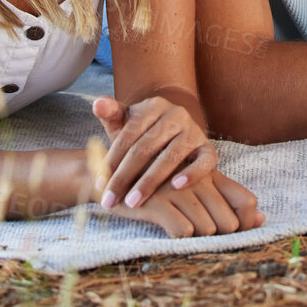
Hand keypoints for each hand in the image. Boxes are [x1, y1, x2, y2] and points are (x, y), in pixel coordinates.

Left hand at [92, 94, 218, 208]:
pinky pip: (204, 162)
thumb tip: (98, 104)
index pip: (128, 134)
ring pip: (171, 157)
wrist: (176, 131)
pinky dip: (192, 173)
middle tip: (110, 200)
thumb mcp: (126, 121)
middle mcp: (176, 115)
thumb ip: (111, 112)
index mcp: (153, 106)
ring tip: (132, 202)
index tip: (98, 184)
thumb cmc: (143, 131)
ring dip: (150, 181)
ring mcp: (194, 131)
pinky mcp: (208, 149)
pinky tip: (176, 186)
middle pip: (146, 147)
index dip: (112, 160)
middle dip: (125, 176)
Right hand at [103, 169, 264, 237]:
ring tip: (179, 229)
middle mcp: (198, 181)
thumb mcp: (194, 186)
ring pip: (208, 229)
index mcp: (210, 174)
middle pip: (229, 223)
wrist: (110, 175)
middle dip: (219, 237)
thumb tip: (262, 218)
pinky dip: (177, 237)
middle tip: (199, 235)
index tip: (234, 234)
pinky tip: (164, 228)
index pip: (246, 201)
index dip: (247, 223)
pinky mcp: (159, 201)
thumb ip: (226, 199)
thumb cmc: (158, 185)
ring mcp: (178, 190)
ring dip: (196, 238)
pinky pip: (183, 232)